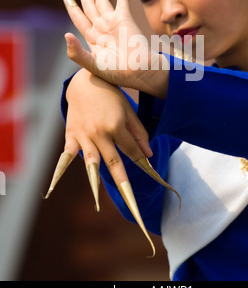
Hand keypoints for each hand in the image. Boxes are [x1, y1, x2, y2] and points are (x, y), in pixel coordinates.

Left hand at [36, 0, 168, 96]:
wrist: (137, 73)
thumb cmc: (116, 72)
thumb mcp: (92, 65)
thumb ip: (77, 53)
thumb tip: (65, 35)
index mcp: (90, 36)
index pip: (76, 14)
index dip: (68, 1)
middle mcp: (100, 25)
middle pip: (87, 2)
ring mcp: (112, 20)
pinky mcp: (125, 17)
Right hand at [44, 69, 178, 254]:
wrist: (85, 81)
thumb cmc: (111, 95)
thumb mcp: (128, 110)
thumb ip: (138, 133)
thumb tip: (148, 155)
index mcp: (116, 126)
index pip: (133, 152)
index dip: (144, 166)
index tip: (155, 180)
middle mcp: (100, 134)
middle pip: (115, 164)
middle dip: (125, 185)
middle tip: (134, 206)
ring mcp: (84, 136)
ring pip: (92, 164)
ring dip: (96, 183)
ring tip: (99, 203)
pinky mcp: (71, 136)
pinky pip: (66, 156)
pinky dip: (60, 172)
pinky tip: (52, 189)